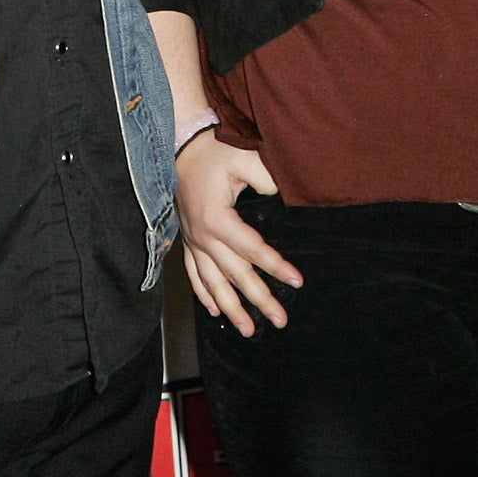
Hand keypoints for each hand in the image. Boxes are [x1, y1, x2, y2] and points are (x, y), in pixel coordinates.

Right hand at [177, 130, 301, 336]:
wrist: (180, 146)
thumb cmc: (214, 151)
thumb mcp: (244, 157)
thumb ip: (266, 178)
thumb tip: (280, 196)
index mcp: (216, 218)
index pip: (252, 249)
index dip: (275, 267)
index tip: (297, 281)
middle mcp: (201, 236)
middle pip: (234, 274)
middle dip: (258, 299)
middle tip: (280, 320)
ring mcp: (192, 241)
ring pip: (212, 283)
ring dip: (230, 308)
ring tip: (248, 330)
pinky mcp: (187, 240)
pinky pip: (194, 274)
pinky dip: (204, 294)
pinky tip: (214, 312)